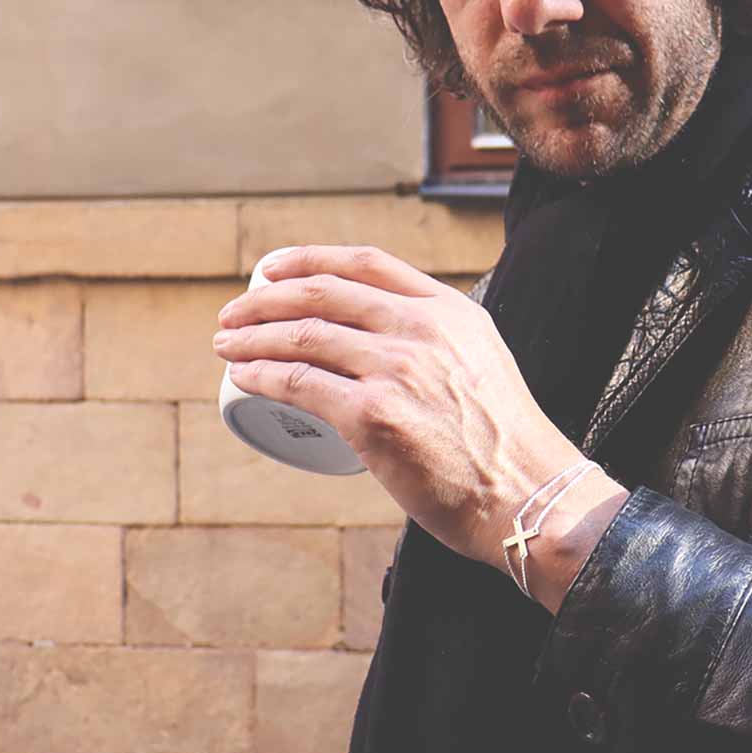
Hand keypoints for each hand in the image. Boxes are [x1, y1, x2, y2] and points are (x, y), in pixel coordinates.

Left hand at [212, 244, 623, 583]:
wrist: (525, 493)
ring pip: (303, 336)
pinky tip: (242, 377)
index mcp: (449, 310)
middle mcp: (422, 329)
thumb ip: (442, 341)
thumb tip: (389, 339)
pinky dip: (261, 375)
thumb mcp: (481, 362)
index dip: (310, 259)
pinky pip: (299, 384)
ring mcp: (397, 369)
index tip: (273, 269)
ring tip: (226, 344)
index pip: (367, 264)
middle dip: (265, 298)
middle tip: (234, 313)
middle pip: (324, 294)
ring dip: (251, 336)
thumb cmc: (502, 441)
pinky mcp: (374, 416)